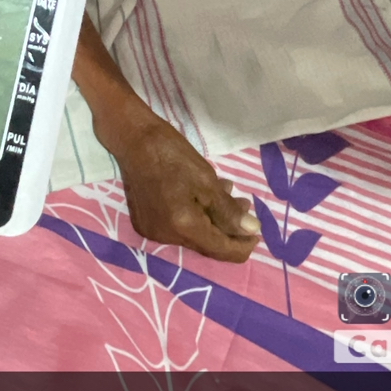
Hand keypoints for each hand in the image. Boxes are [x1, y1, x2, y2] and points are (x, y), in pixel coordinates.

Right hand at [96, 104, 260, 262]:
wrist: (133, 140)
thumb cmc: (173, 155)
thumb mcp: (207, 180)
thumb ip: (228, 211)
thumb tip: (252, 230)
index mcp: (184, 226)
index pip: (221, 250)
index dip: (243, 245)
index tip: (257, 231)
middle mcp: (167, 237)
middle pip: (207, 245)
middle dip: (229, 229)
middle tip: (244, 206)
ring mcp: (154, 232)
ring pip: (194, 235)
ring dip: (213, 220)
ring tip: (227, 195)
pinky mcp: (147, 223)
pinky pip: (179, 228)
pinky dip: (195, 217)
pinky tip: (202, 197)